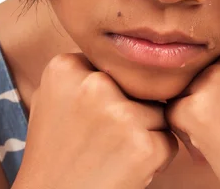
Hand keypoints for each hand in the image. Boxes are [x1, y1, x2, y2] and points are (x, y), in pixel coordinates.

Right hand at [14, 53, 177, 188]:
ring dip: (145, 133)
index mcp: (66, 66)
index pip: (114, 68)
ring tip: (112, 153)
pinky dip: (154, 158)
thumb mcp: (51, 97)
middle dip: (130, 110)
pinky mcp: (143, 146)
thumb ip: (82, 71)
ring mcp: (120, 114)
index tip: (90, 117)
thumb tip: (130, 51)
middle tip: (103, 139)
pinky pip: (168, 141)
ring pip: (157, 112)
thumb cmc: (54, 153)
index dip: (110, 94)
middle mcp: (93, 84)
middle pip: (138, 87)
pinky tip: (124, 168)